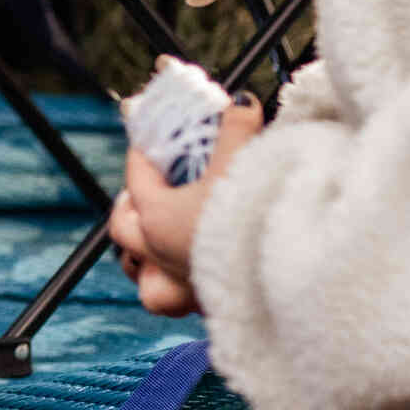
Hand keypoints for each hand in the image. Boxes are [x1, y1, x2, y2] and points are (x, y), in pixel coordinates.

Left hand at [107, 95, 263, 315]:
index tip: (149, 144)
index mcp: (158, 216)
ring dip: (146, 262)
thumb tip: (240, 102)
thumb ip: (238, 128)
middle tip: (144, 194)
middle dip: (129, 211)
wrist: (286, 275)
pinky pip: (179, 303)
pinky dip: (181, 290)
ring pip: (143, 280)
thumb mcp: (244, 161)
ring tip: (160, 243)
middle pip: (123, 232)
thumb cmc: (253, 216)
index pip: (135, 180)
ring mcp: (181, 285)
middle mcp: (161, 254)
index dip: (142, 157)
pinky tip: (198, 276)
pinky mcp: (208, 307)